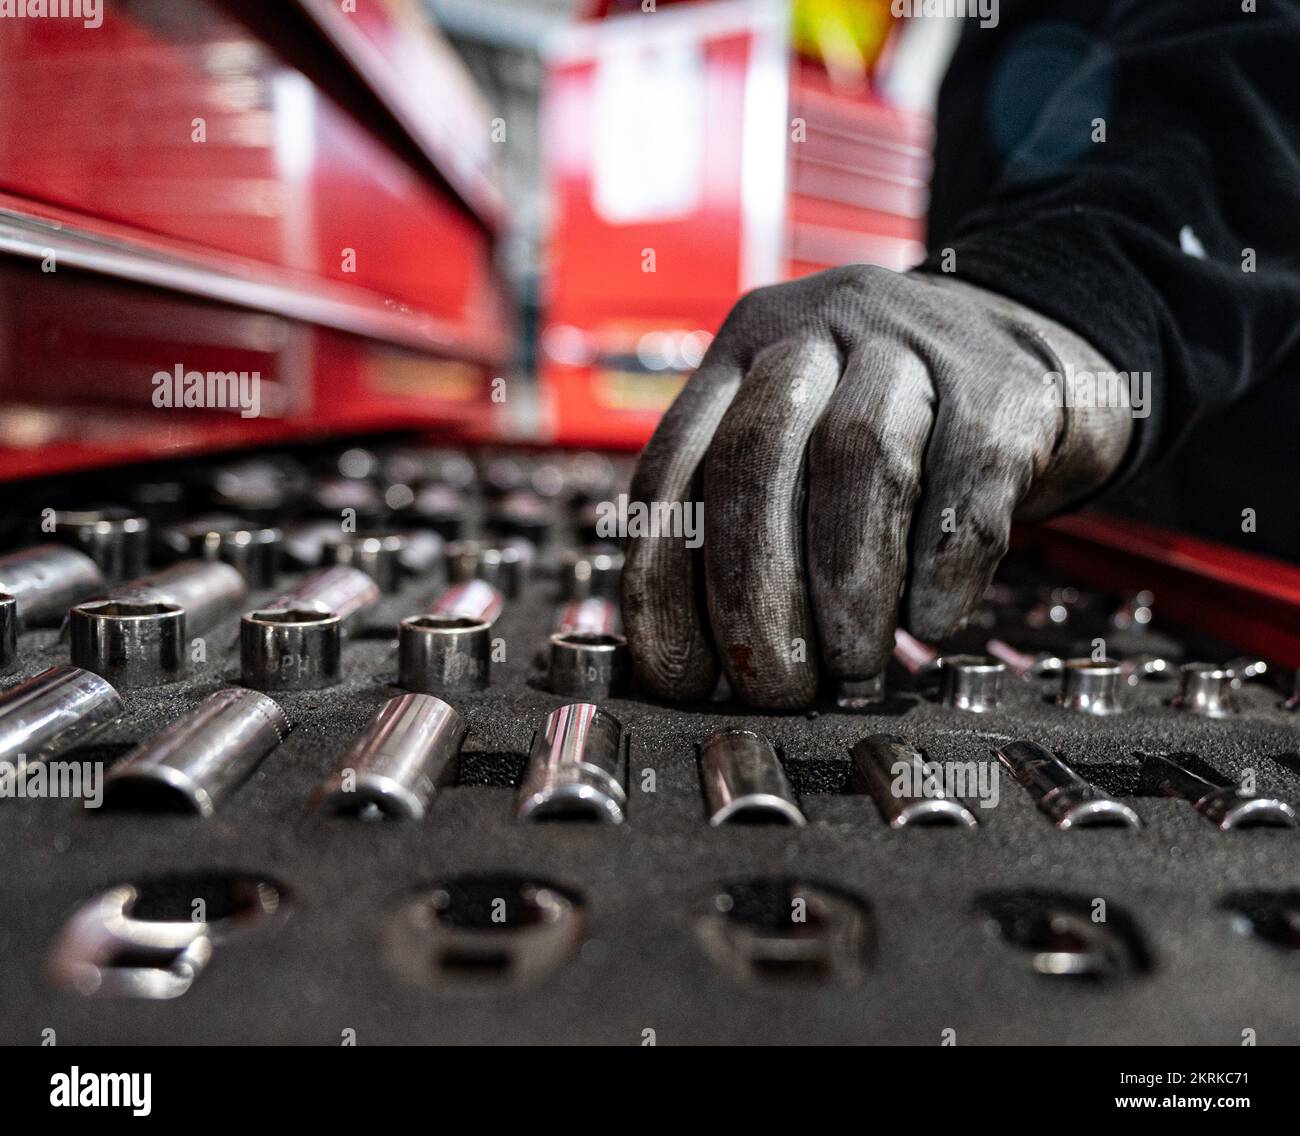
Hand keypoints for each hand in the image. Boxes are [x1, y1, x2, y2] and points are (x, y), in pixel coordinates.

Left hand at [620, 265, 1133, 708]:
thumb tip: (705, 657)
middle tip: (776, 688)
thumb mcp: (808, 448)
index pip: (674, 468)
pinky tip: (930, 623)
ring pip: (857, 456)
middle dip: (754, 594)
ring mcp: (915, 339)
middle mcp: (817, 327)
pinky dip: (940, 565)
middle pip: (754, 460)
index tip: (681, 676)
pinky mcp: (1007, 380)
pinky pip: (966, 478)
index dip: (665, 585)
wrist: (1043, 360)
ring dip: (847, 585)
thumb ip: (751, 519)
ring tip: (853, 666)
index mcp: (744, 350)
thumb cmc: (906, 431)